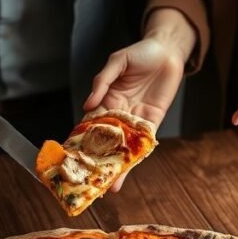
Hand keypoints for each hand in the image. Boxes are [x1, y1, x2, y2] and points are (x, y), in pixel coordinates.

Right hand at [84, 8, 196, 190]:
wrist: (168, 51)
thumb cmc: (140, 53)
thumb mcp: (117, 62)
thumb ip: (102, 81)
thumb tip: (89, 104)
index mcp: (105, 99)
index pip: (89, 123)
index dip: (79, 139)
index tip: (69, 157)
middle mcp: (118, 113)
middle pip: (105, 141)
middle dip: (97, 160)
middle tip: (88, 181)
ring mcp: (135, 119)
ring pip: (123, 146)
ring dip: (117, 166)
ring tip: (108, 187)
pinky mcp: (152, 121)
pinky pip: (143, 142)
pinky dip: (136, 157)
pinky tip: (128, 171)